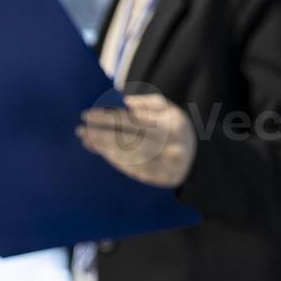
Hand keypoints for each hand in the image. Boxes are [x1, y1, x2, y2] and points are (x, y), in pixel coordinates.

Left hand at [77, 92, 196, 187]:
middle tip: (81, 131)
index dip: (106, 118)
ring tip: (87, 141)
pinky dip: (117, 162)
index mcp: (170, 124)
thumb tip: (124, 102)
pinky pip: (136, 171)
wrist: (198, 154)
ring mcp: (167, 165)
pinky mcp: (164, 178)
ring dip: (105, 150)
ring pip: (130, 158)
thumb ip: (145, 103)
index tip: (87, 115)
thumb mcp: (166, 108)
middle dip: (101, 136)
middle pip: (128, 141)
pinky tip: (104, 153)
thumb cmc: (173, 125)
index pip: (131, 120)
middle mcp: (170, 146)